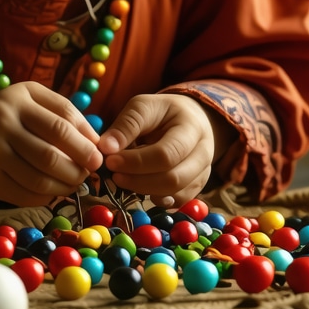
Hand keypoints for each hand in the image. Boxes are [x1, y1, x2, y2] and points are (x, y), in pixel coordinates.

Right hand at [0, 82, 103, 206]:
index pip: (61, 125)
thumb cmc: (5, 114)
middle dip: (78, 169)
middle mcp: (1, 124)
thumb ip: (64, 112)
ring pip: (38, 179)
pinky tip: (53, 190)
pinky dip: (46, 196)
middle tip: (89, 173)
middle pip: (50, 156)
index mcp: (18, 99)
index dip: (85, 144)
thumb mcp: (30, 99)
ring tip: (75, 183)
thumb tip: (97, 141)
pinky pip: (24, 195)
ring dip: (65, 186)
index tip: (99, 156)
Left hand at [97, 94, 217, 206]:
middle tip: (114, 174)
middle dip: (138, 180)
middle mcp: (204, 153)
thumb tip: (105, 148)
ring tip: (123, 178)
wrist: (189, 119)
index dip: (136, 162)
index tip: (110, 161)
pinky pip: (177, 202)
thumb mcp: (144, 106)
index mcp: (191, 128)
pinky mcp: (197, 186)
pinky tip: (139, 187)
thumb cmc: (162, 112)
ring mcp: (203, 172)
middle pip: (172, 179)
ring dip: (144, 191)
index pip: (165, 154)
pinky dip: (155, 198)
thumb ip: (126, 125)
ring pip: (175, 193)